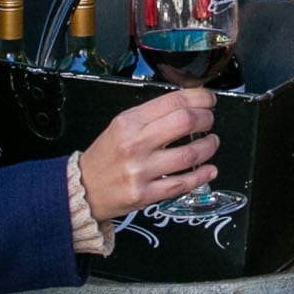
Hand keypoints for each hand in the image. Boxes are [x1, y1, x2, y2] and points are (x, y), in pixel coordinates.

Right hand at [81, 89, 219, 217]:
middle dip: (206, 119)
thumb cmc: (105, 156)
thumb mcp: (120, 126)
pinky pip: (182, 184)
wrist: (83, 188)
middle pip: (185, 122)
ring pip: (189, 155)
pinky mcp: (145, 195)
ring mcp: (141, 171)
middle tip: (210, 121)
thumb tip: (187, 105)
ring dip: (208, 147)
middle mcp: (135, 144)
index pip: (173, 102)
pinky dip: (202, 175)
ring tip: (211, 143)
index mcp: (128, 122)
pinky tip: (209, 170)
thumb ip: (151, 116)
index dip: (199, 98)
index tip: (209, 100)